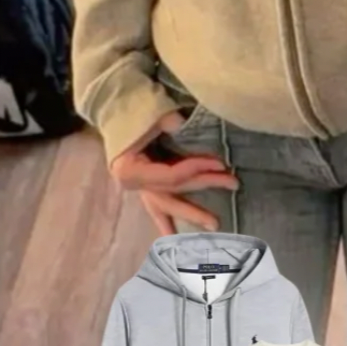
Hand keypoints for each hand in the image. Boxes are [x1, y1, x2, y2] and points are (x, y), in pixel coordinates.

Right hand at [111, 111, 238, 235]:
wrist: (113, 107)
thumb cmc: (131, 110)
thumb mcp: (148, 113)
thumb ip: (165, 121)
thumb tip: (181, 124)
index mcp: (129, 169)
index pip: (170, 175)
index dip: (196, 169)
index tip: (221, 163)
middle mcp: (133, 183)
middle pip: (175, 190)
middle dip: (205, 187)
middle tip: (234, 184)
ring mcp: (139, 187)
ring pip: (169, 204)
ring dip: (192, 213)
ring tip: (214, 227)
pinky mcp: (146, 186)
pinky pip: (159, 207)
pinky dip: (166, 222)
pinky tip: (175, 238)